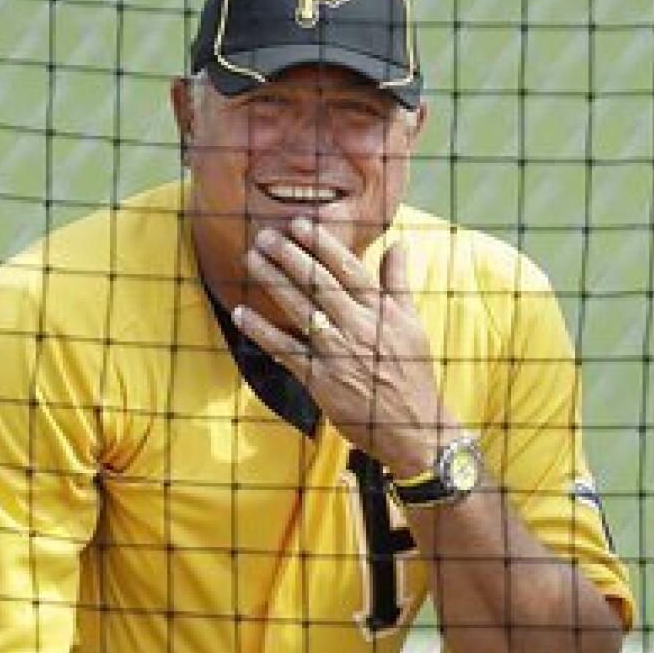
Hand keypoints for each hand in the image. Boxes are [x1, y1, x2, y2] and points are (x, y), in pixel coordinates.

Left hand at [233, 216, 456, 475]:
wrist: (412, 427)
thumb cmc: (411, 374)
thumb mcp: (412, 324)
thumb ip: (398, 282)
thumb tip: (399, 243)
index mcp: (381, 311)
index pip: (348, 268)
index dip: (323, 244)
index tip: (301, 224)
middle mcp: (358, 327)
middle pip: (319, 283)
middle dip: (290, 256)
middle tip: (266, 235)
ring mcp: (337, 353)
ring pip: (299, 309)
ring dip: (273, 282)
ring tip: (252, 260)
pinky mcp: (320, 380)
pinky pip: (285, 350)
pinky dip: (261, 332)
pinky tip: (241, 313)